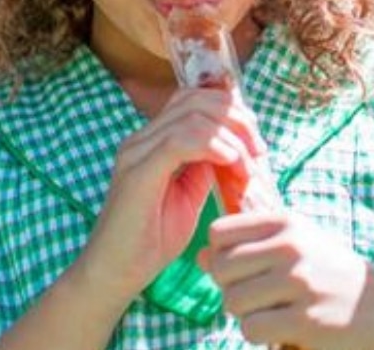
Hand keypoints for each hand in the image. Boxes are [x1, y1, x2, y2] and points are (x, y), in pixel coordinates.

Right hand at [74, 87, 262, 302]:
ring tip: (245, 166)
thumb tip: (231, 149)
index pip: (193, 99)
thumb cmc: (152, 240)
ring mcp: (136, 153)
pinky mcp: (137, 173)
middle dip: (236, 119)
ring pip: (191, 116)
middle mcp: (141, 139)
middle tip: (258, 150)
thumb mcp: (190, 196)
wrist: (116, 274)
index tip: (256, 141)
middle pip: (196, 100)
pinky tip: (230, 162)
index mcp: (152, 141)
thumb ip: (205, 167)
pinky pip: (178, 141)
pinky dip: (212, 145)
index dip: (231, 110)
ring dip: (230, 137)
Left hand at [203, 212, 373, 349]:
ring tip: (278, 313)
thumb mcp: (301, 247)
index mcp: (289, 223)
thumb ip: (252, 246)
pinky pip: (251, 329)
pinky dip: (262, 336)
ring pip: (232, 302)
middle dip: (232, 289)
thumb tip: (199, 255)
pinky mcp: (305, 320)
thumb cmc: (336, 278)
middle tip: (262, 298)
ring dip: (248, 315)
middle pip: (219, 269)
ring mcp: (299, 283)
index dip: (221, 255)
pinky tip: (287, 330)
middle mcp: (292, 247)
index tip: (245, 269)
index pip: (220, 232)